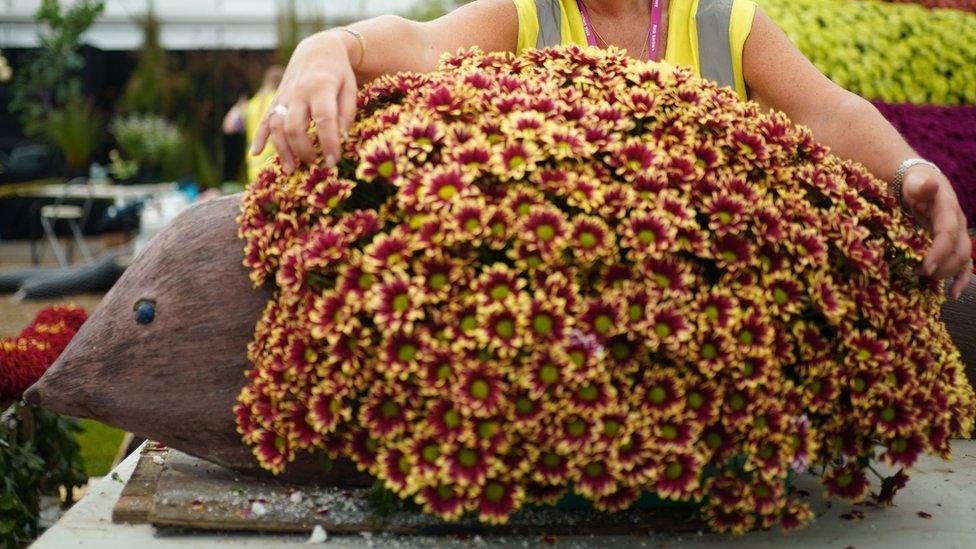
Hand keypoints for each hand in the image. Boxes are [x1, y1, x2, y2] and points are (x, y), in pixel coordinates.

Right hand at [251, 31, 358, 173]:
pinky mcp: (276, 98)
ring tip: (291, 169)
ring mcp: (284, 96)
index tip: (333, 161)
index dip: (328, 143)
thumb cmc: (339, 73)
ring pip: (276, 125)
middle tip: (315, 166)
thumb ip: (346, 113)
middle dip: (303, 149)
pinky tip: (256, 153)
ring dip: (282, 149)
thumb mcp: (350, 89)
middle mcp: (299, 92)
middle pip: (294, 125)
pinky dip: (259, 136)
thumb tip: (341, 139)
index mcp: (321, 88)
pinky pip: (264, 118)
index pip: (324, 119)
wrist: (318, 49)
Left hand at [900, 164, 972, 298]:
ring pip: (962, 259)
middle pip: (959, 250)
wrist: (925, 184)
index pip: (947, 234)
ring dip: (947, 273)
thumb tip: (930, 185)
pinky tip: (952, 294)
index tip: (926, 268)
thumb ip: (922, 186)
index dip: (939, 252)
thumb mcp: (916, 182)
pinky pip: (963, 264)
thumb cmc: (916, 185)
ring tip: (926, 280)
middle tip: (919, 273)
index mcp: (948, 210)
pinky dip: (960, 279)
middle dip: (942, 266)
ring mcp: (958, 235)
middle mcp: (958, 224)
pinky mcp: (954, 244)